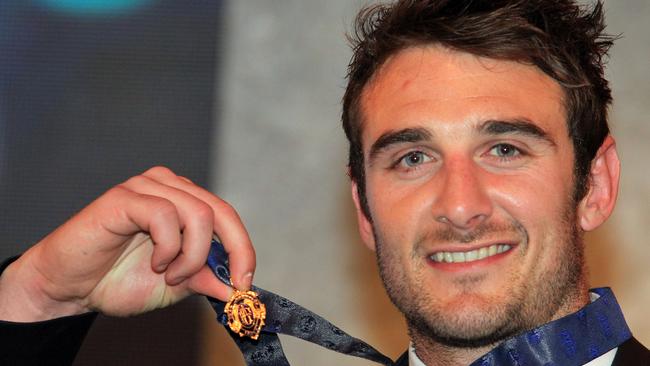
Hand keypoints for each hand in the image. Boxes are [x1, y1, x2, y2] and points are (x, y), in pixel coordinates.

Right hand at [0, 166, 254, 320]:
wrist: (68, 288)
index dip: (243, 250)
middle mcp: (169, 187)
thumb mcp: (175, 286)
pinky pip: (166, 216)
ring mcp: (147, 187)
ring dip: (190, 256)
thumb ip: (205, 279)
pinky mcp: (124, 197)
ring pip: (198, 214)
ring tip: (168, 274)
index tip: (244, 284)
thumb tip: (238, 286)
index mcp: (184, 202)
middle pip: (220, 211)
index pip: (227, 216)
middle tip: (220, 284)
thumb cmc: (116, 280)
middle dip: (230, 253)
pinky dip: (167, 248)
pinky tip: (154, 263)